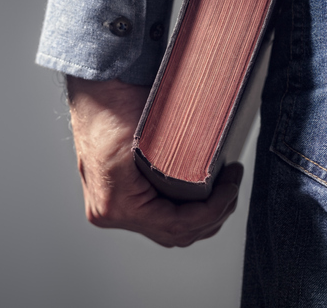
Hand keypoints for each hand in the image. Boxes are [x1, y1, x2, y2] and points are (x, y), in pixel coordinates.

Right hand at [66, 75, 243, 247]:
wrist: (94, 91)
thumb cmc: (113, 107)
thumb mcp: (149, 136)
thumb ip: (179, 166)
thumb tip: (218, 178)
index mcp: (117, 204)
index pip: (178, 225)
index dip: (213, 210)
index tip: (231, 186)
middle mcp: (110, 213)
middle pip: (175, 234)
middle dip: (211, 215)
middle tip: (231, 186)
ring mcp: (111, 208)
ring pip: (166, 229)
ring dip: (198, 216)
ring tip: (220, 190)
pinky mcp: (116, 198)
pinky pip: (155, 216)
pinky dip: (180, 210)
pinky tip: (198, 195)